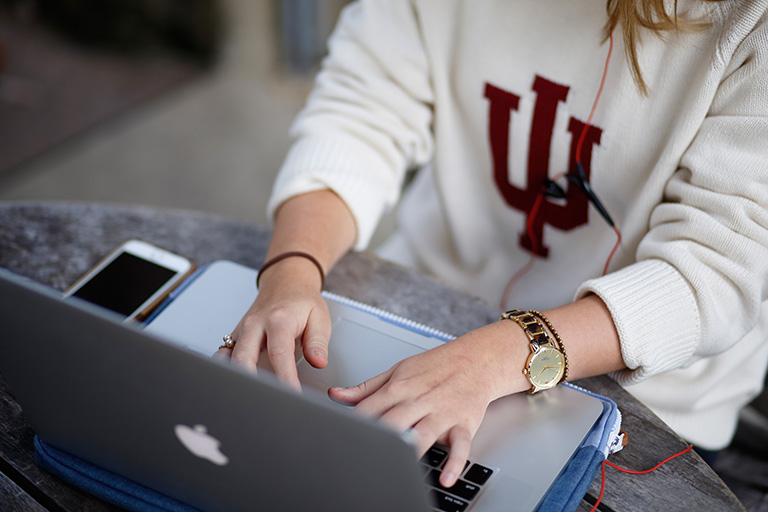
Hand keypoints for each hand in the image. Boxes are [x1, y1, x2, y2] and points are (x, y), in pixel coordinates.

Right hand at [213, 258, 330, 391]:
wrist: (286, 283)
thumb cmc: (302, 301)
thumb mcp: (319, 317)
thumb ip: (318, 342)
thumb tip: (318, 362)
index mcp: (278, 320)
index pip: (279, 354)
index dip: (285, 379)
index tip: (292, 396)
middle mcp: (255, 325)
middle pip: (243, 359)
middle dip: (252, 384)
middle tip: (265, 403)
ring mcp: (241, 330)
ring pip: (227, 360)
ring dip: (235, 380)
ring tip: (248, 398)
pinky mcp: (235, 337)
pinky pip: (223, 356)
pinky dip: (225, 372)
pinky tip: (236, 385)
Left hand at [328, 324, 526, 487]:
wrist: (478, 359)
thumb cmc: (437, 366)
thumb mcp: (398, 371)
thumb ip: (366, 387)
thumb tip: (335, 395)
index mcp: (399, 387)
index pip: (369, 409)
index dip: (353, 427)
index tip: (341, 442)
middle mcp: (419, 399)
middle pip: (392, 423)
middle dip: (378, 440)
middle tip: (363, 459)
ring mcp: (442, 412)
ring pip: (423, 434)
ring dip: (410, 449)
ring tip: (398, 466)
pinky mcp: (464, 423)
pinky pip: (460, 445)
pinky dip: (454, 462)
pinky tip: (445, 476)